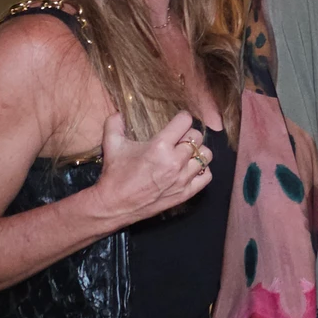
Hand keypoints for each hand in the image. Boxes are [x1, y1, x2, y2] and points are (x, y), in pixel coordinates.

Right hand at [91, 111, 211, 225]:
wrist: (115, 205)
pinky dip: (201, 170)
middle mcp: (175, 161)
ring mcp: (182, 179)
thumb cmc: (115, 174)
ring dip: (197, 151)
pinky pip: (206, 176)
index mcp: (160, 146)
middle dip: (188, 134)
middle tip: (179, 138)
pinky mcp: (185, 193)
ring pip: (206, 155)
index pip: (185, 121)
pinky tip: (190, 168)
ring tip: (186, 153)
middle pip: (197, 137)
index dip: (182, 118)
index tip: (178, 121)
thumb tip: (120, 112)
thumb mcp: (111, 144)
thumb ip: (114, 123)